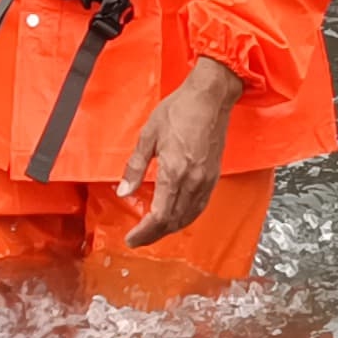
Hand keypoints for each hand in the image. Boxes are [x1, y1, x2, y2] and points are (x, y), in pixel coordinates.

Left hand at [117, 58, 243, 247]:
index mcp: (174, 171)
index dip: (145, 232)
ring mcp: (206, 180)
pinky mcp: (213, 176)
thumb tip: (124, 191)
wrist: (210, 97)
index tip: (131, 238)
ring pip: (189, 217)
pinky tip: (176, 217)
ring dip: (170, 229)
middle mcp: (193, 181)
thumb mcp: (148, 135)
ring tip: (153, 232)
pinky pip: (199, 206)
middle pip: (174, 221)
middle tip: (138, 240)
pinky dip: (186, 218)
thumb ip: (135, 167)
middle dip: (154, 235)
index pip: (160, 215)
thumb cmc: (178, 110)